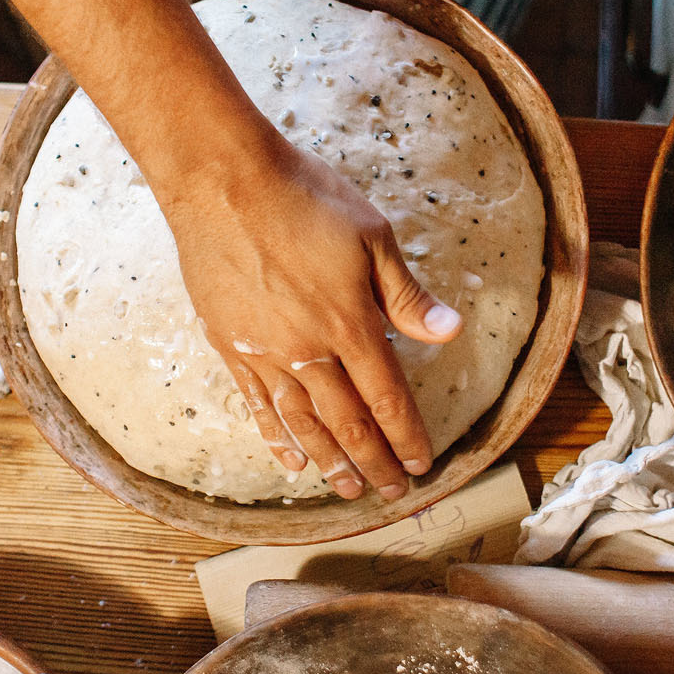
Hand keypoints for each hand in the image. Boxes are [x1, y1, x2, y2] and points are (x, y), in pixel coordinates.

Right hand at [164, 140, 463, 501]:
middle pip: (348, 423)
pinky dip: (276, 439)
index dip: (406, 436)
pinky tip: (290, 462)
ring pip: (302, 424)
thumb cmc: (302, 196)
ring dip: (330, 463)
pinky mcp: (230, 345)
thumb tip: (450, 331)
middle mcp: (307, 350)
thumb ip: (407, 293)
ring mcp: (264, 352)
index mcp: (349, 323)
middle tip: (392, 493)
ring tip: (347, 491)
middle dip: (374, 463)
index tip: (421, 464)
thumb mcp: (372, 235)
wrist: (223, 180)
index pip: (387, 398)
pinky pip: (257, 406)